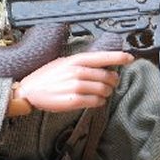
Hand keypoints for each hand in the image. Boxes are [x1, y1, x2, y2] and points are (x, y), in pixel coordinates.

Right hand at [15, 51, 133, 112]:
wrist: (30, 91)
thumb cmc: (46, 77)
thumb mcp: (64, 63)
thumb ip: (82, 63)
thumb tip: (102, 65)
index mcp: (76, 60)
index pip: (102, 57)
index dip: (119, 57)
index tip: (130, 58)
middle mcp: (77, 72)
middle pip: (107, 76)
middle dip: (113, 81)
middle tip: (112, 84)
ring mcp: (76, 86)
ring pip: (103, 90)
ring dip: (106, 93)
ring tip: (102, 93)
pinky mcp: (74, 101)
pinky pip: (96, 102)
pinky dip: (99, 102)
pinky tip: (96, 101)